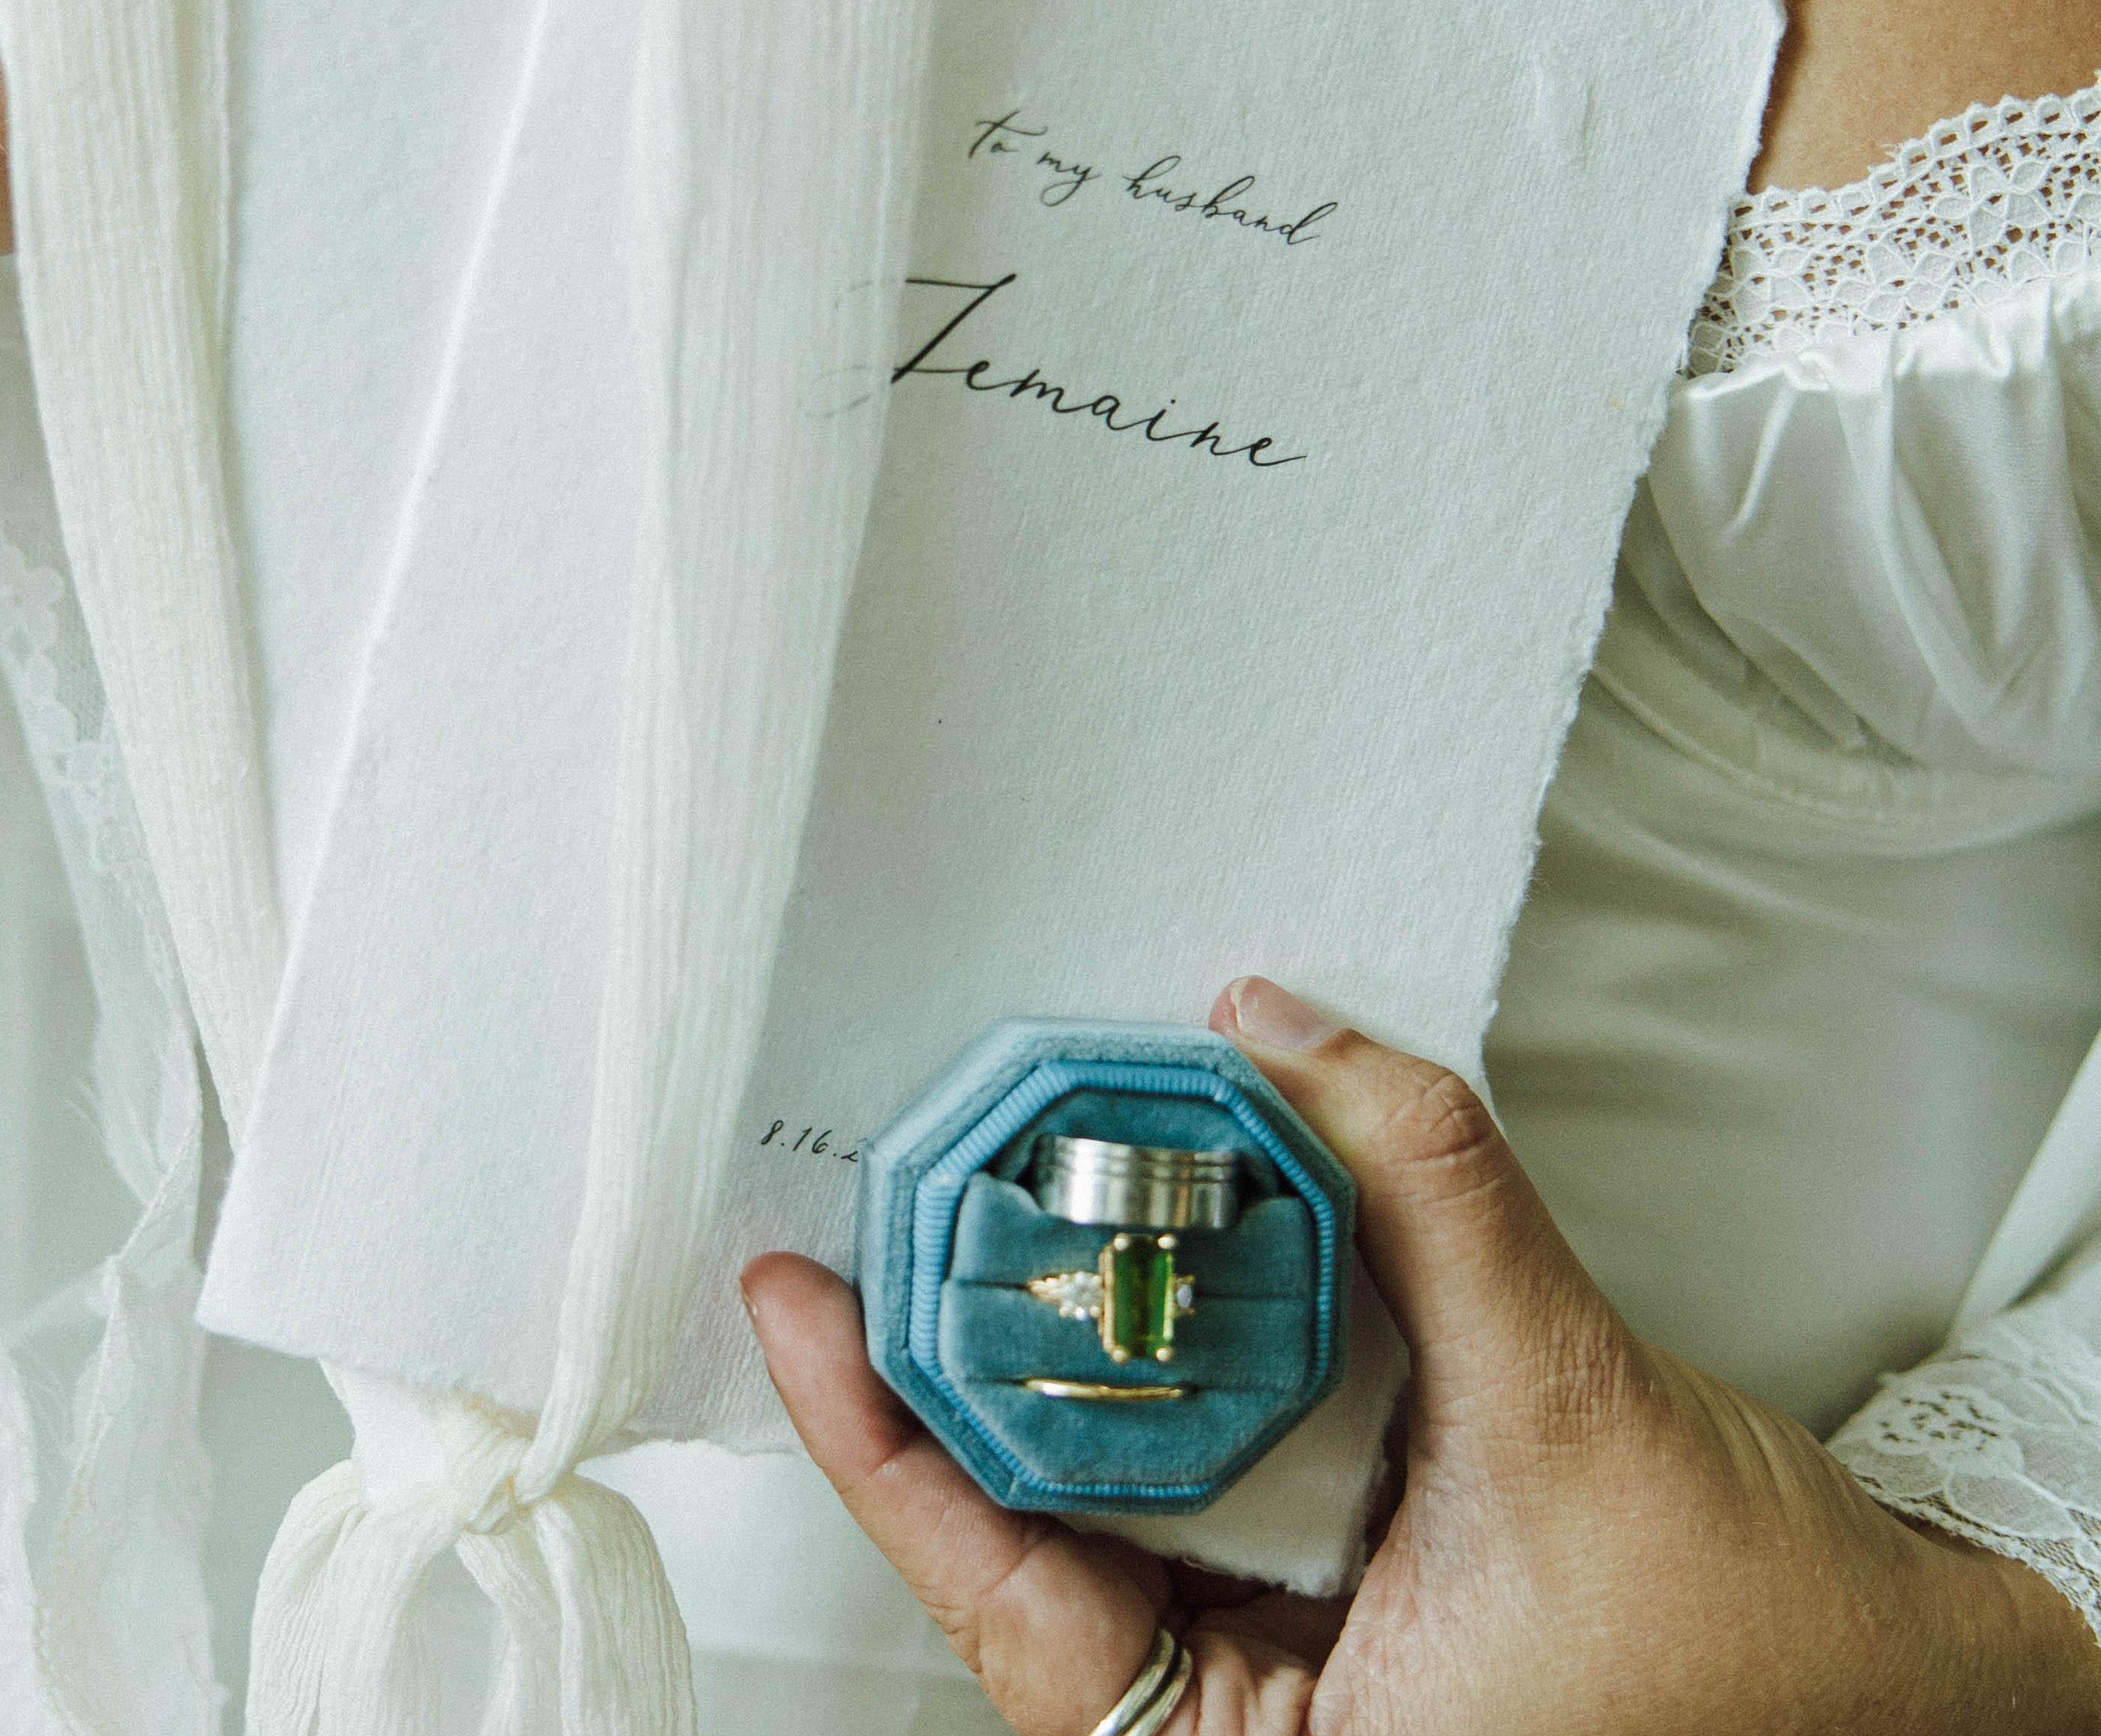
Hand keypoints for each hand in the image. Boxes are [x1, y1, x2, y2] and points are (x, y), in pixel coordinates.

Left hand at [745, 976, 2100, 1733]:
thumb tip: (1289, 1032)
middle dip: (948, 1366)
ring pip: (1104, 1503)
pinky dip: (1153, 1364)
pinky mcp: (1327, 1601)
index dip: (876, 1439)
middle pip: (1028, 1539)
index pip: (1008, 1596)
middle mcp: (1253, 1731)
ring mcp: (1284, 1672)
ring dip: (1042, 1355)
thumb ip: (1426, 1196)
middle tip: (878, 1205)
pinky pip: (1194, 1478)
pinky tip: (1110, 1260)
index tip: (791, 1296)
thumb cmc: (1766, 1645)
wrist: (1906, 1689)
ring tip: (969, 1210)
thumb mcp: (1573, 1403)